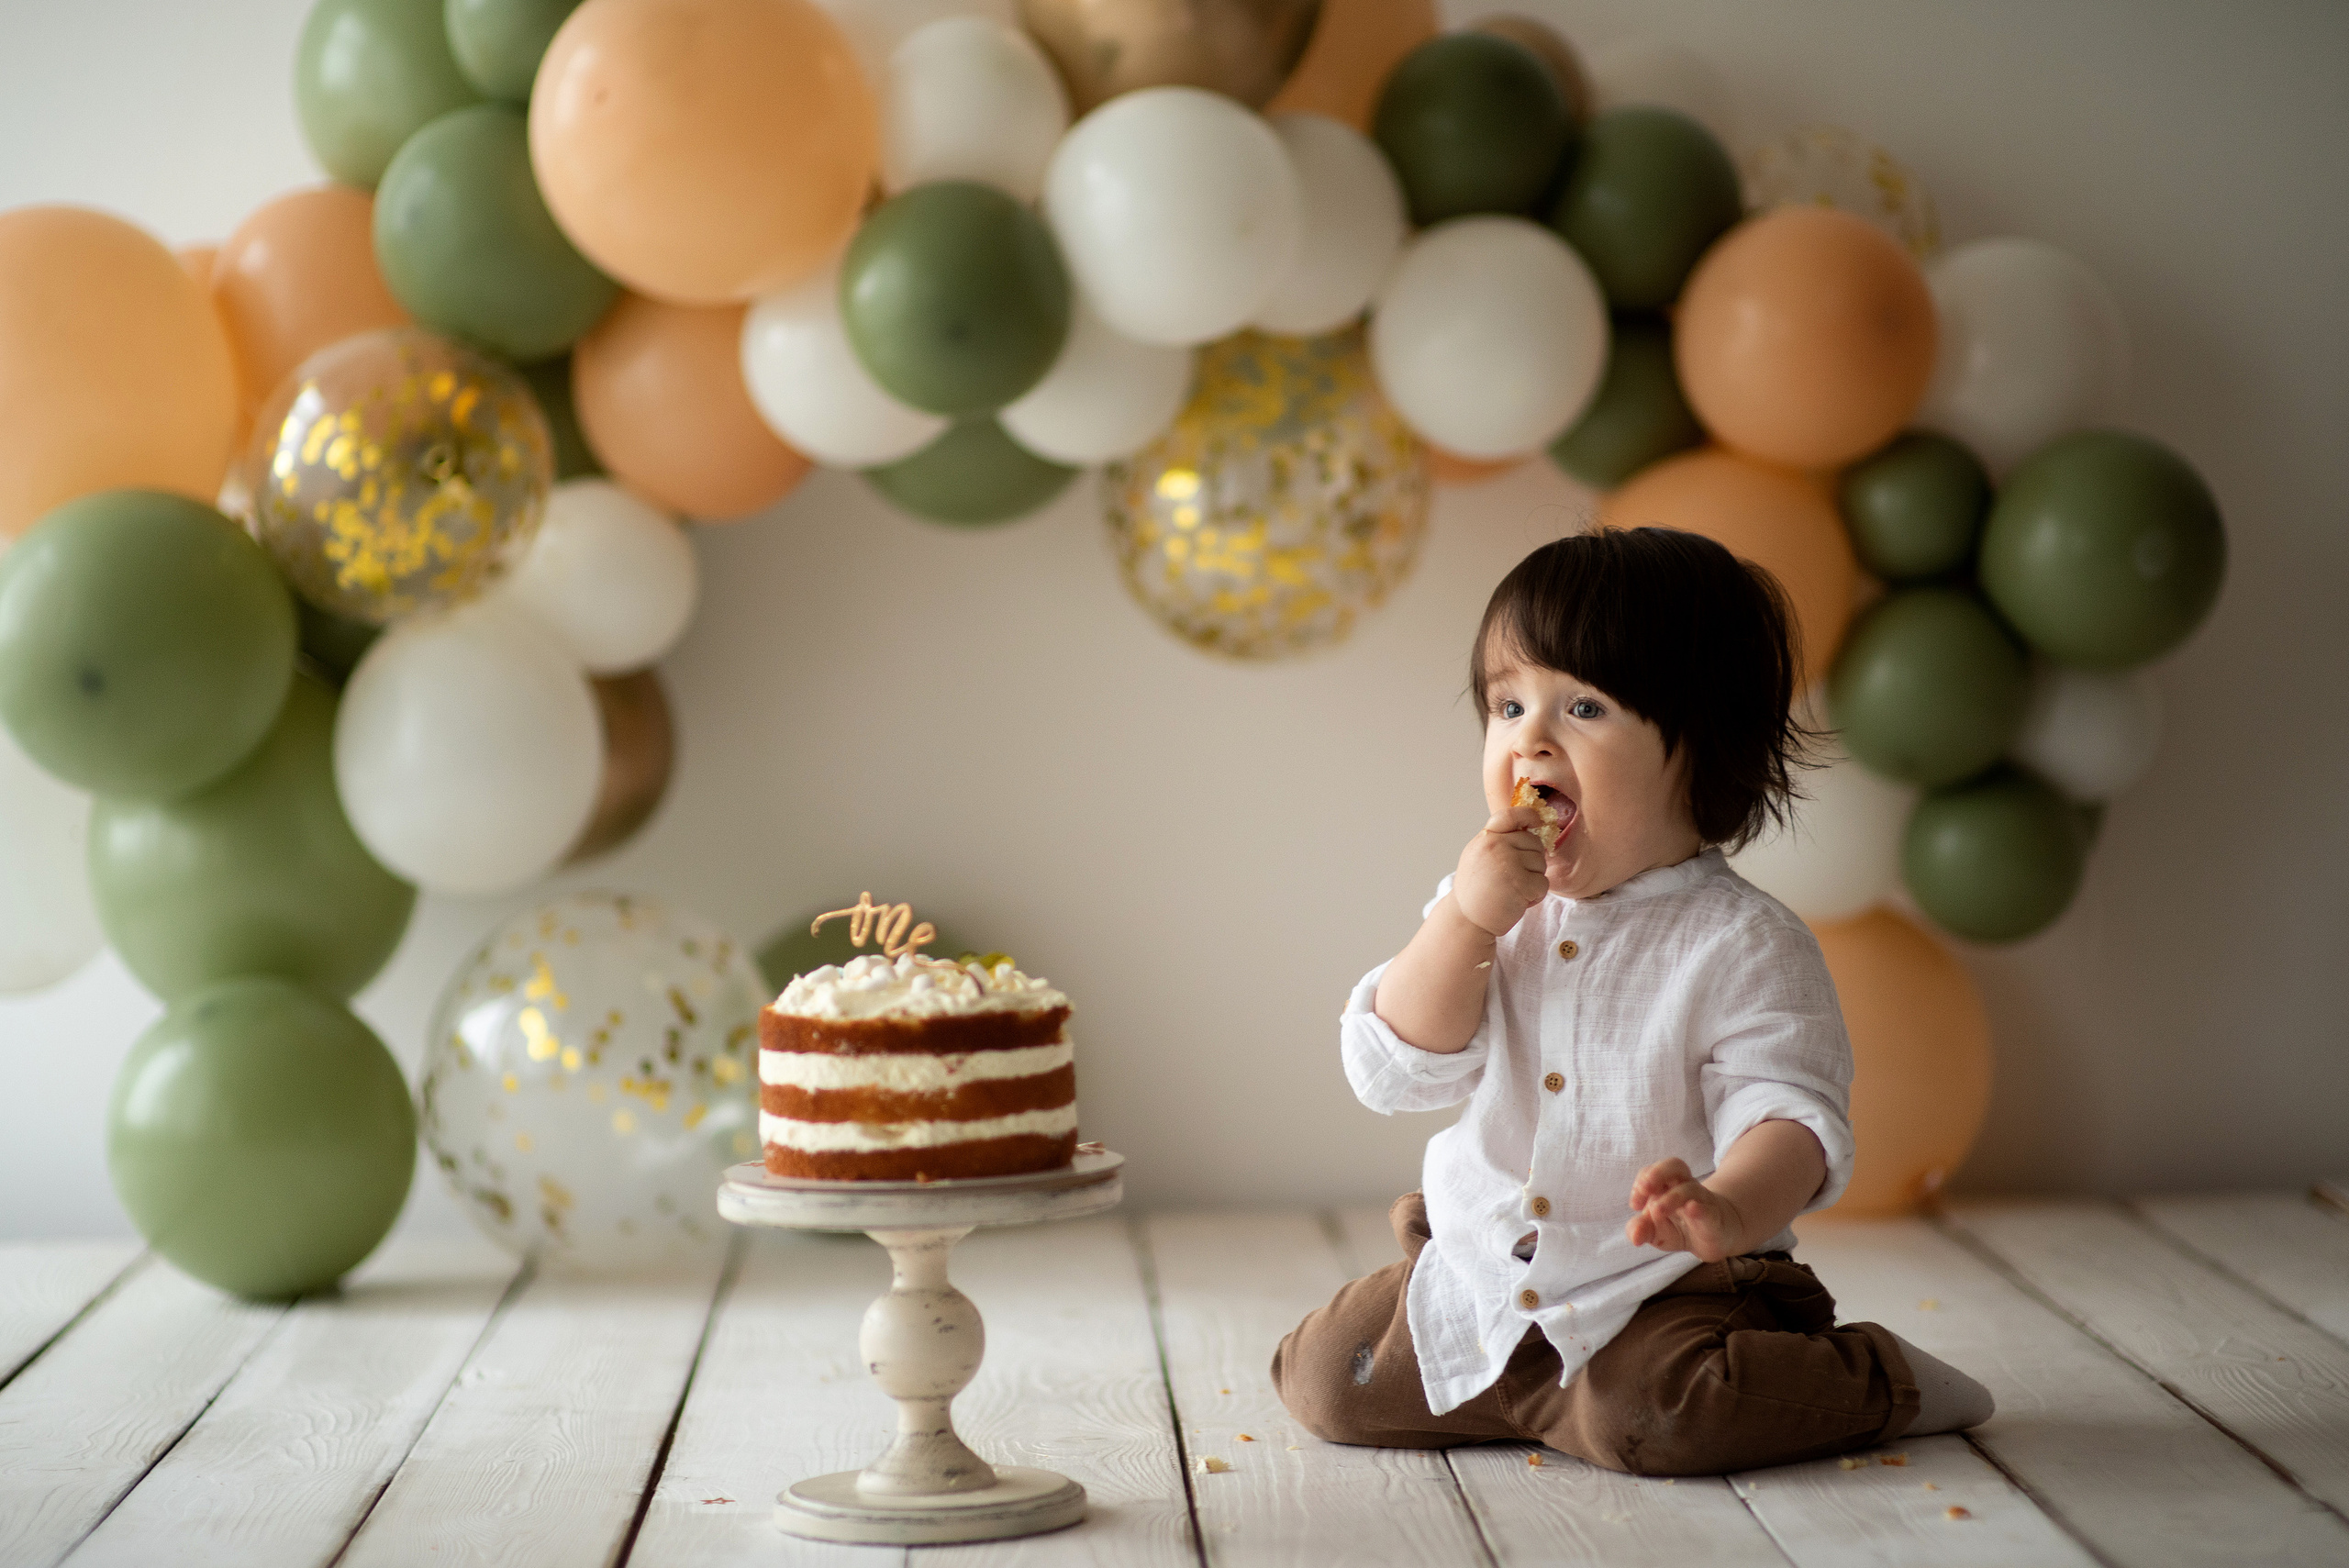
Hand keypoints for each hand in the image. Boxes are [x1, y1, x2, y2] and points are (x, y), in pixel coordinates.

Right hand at [1451, 807, 1548, 938]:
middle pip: (1534, 843)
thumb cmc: (1476, 890)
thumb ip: (1499, 841)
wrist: (1466, 919)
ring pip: (1541, 864)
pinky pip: (1543, 884)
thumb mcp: (1479, 856)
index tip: (1538, 822)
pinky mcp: (1520, 882)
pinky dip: (1535, 896)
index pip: (1510, 815)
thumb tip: (1529, 828)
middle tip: (1514, 879)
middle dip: (1532, 862)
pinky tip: (1518, 901)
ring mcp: (1508, 862)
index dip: (1528, 815)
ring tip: (1512, 891)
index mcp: (1486, 837)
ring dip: (1533, 881)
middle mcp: (1495, 845)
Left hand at [1625, 1158, 1748, 1262]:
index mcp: (1665, 1185)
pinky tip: (1690, 1209)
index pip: (1651, 1172)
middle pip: (1674, 1165)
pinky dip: (1699, 1209)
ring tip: (1657, 1210)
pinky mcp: (1713, 1218)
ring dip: (1671, 1197)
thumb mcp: (1655, 1231)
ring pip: (1690, 1188)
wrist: (1715, 1236)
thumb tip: (1634, 1238)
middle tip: (1644, 1188)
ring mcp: (1701, 1200)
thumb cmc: (1680, 1227)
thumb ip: (1641, 1230)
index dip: (1641, 1181)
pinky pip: (1707, 1209)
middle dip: (1656, 1173)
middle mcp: (1684, 1186)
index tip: (1635, 1205)